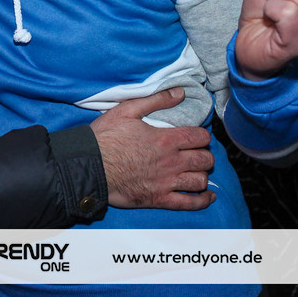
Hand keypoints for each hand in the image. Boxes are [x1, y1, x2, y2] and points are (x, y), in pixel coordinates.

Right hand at [91, 88, 215, 210]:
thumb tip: (180, 92)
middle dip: (205, 156)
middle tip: (198, 154)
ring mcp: (166, 182)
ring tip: (197, 173)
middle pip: (204, 160)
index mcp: (166, 139)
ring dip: (203, 176)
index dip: (202, 136)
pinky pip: (188, 203)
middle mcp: (171, 162)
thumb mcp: (127, 110)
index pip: (199, 137)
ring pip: (200, 181)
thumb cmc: (105, 137)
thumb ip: (156, 100)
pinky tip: (208, 197)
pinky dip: (202, 201)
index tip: (197, 137)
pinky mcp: (158, 199)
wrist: (89, 166)